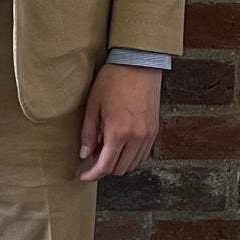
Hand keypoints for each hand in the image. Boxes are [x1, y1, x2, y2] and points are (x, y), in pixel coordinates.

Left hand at [78, 62, 161, 180]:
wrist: (138, 63)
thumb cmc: (113, 80)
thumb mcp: (93, 105)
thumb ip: (89, 134)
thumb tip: (85, 155)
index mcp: (118, 132)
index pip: (105, 166)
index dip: (92, 175)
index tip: (84, 176)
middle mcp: (136, 138)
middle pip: (119, 169)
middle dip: (104, 167)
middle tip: (94, 153)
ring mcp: (148, 135)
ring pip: (133, 164)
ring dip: (118, 162)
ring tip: (107, 146)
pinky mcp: (155, 130)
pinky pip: (143, 154)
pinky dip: (130, 155)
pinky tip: (121, 142)